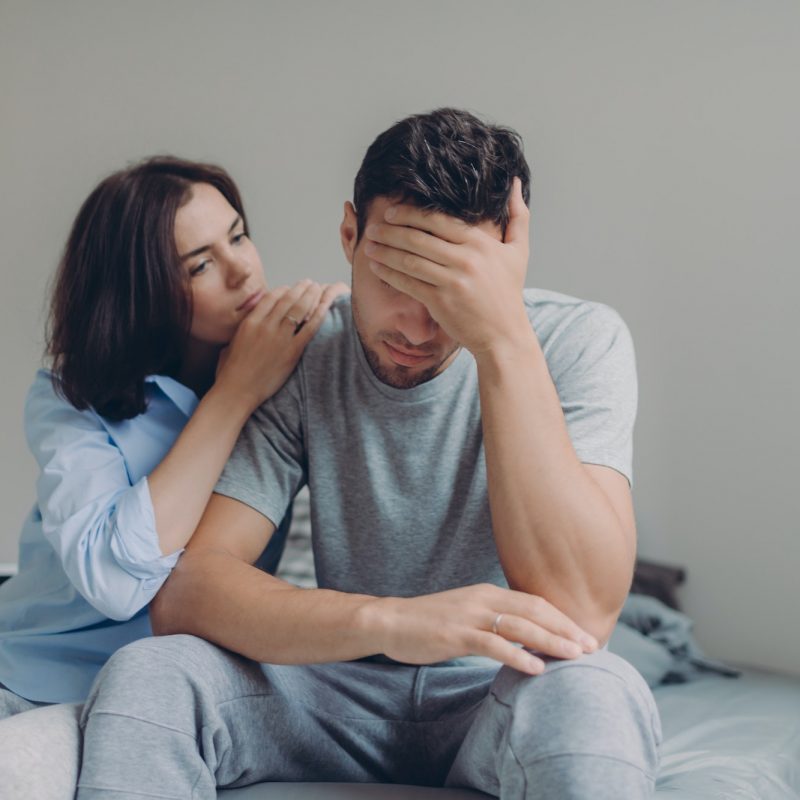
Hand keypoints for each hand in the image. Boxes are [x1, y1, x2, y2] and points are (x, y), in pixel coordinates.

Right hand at [215, 279, 346, 412]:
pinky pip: (309, 328)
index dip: (284, 290)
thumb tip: (248, 326)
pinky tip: (325, 307)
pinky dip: (318, 315)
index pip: (270, 297)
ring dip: (311, 296)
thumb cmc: (231, 372)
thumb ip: (243, 331)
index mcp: (250, 322)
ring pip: (299, 309)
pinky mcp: (292, 351)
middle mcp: (265, 326)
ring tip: (319, 289)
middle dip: (301, 288)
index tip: (291, 289)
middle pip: (287, 299)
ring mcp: (279, 338)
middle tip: (309, 283)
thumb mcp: (231, 343)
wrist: (236, 391)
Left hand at [363, 178, 530, 355]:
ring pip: (409, 260)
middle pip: (418, 238)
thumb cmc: (509, 292)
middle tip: (373, 227)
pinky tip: (376, 267)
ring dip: (385, 251)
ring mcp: (451, 281)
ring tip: (369, 245)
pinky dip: (390, 274)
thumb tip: (514, 183)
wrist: (504, 334)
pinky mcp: (440, 302)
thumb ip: (518, 216)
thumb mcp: (519, 251)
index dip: (410, 214)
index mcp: (480, 243)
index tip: (392, 212)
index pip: (438, 221)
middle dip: (390, 231)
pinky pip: (408, 283)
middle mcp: (465, 260)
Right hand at [372, 583, 598, 674]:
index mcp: (488, 592)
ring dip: (551, 641)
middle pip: (535, 610)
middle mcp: (483, 598)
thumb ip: (493, 619)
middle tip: (592, 646)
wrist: (390, 620)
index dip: (562, 618)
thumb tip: (524, 636)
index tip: (584, 634)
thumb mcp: (467, 613)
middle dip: (566, 628)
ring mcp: (470, 616)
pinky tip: (536, 667)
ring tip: (575, 656)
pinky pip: (493, 645)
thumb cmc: (430, 621)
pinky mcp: (456, 634)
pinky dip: (518, 655)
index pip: (534, 602)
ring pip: (520, 626)